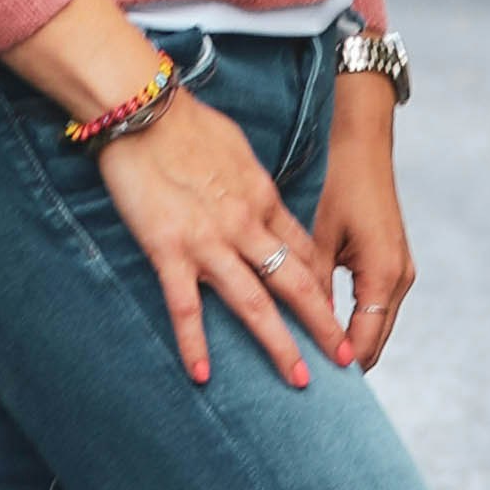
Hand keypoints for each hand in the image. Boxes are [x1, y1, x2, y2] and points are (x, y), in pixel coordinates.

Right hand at [97, 85, 352, 394]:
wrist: (144, 108)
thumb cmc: (186, 122)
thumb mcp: (236, 150)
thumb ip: (251, 183)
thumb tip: (259, 200)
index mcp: (262, 199)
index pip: (302, 252)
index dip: (322, 288)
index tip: (335, 314)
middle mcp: (246, 225)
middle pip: (295, 284)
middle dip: (323, 326)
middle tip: (345, 362)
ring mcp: (209, 241)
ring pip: (255, 304)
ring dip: (280, 346)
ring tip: (300, 381)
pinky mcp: (170, 249)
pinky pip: (186, 306)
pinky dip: (194, 343)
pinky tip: (202, 375)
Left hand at [308, 73, 413, 367]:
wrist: (366, 150)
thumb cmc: (343, 186)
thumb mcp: (321, 238)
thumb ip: (314, 285)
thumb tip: (300, 328)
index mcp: (383, 275)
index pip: (364, 341)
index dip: (340, 365)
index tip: (311, 383)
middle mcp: (399, 279)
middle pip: (375, 341)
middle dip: (347, 362)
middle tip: (309, 381)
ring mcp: (401, 273)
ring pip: (377, 326)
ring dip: (352, 344)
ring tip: (315, 362)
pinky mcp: (395, 265)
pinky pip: (377, 308)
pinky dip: (357, 323)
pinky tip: (328, 330)